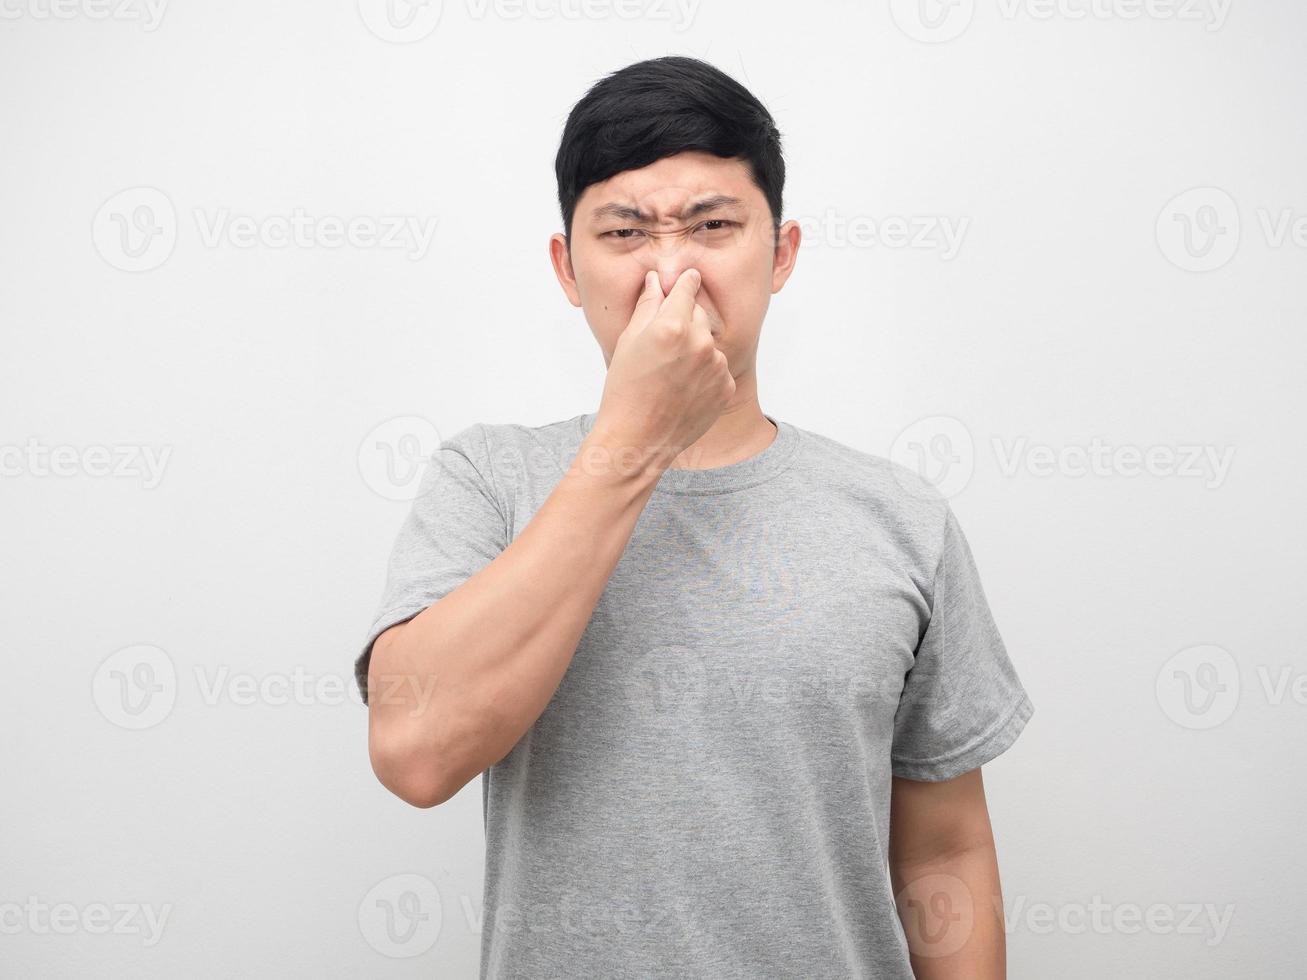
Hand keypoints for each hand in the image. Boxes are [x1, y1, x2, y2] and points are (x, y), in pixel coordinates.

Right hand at [593, 268, 734, 469]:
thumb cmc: (625, 390)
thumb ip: (647, 306)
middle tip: (663, 345)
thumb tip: (657, 281)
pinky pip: (717, 368)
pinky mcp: (726, 387)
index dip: (686, 282)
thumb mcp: (628, 342)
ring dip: (695, 349)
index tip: (689, 278)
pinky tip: (682, 389)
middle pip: (699, 314)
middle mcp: (700, 342)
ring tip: (670, 374)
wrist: (638, 440)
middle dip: (685, 321)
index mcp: (672, 325)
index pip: (688, 287)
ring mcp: (717, 366)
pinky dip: (704, 373)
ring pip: (708, 343)